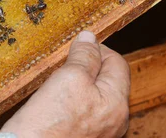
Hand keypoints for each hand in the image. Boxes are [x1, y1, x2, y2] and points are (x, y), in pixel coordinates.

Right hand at [0, 31, 129, 137]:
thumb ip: (84, 56)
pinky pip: (83, 111)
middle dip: (87, 67)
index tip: (77, 47)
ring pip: (94, 95)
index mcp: (117, 103)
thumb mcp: (69, 77)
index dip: (97, 50)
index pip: (117, 63)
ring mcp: (100, 132)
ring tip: (57, 84)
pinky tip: (55, 102)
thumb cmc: (48, 124)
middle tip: (64, 66)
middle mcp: (114, 121)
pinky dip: (72, 101)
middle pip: (107, 80)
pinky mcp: (82, 137)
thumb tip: (90, 38)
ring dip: (78, 84)